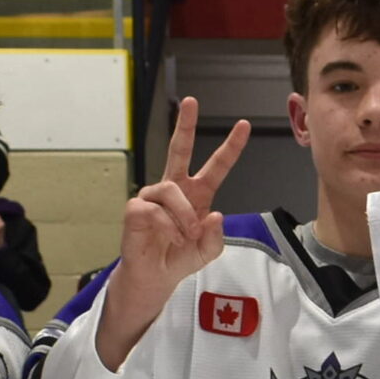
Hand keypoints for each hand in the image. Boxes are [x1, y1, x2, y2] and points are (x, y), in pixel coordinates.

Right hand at [97, 98, 249, 369]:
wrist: (155, 276)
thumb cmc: (180, 259)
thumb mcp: (207, 251)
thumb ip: (215, 236)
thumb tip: (214, 215)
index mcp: (197, 195)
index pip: (215, 167)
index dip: (230, 148)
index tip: (244, 126)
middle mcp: (174, 189)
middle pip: (179, 150)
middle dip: (185, 125)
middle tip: (191, 102)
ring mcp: (153, 196)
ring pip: (171, 190)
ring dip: (181, 216)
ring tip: (183, 236)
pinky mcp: (136, 207)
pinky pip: (154, 209)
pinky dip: (164, 226)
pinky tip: (164, 236)